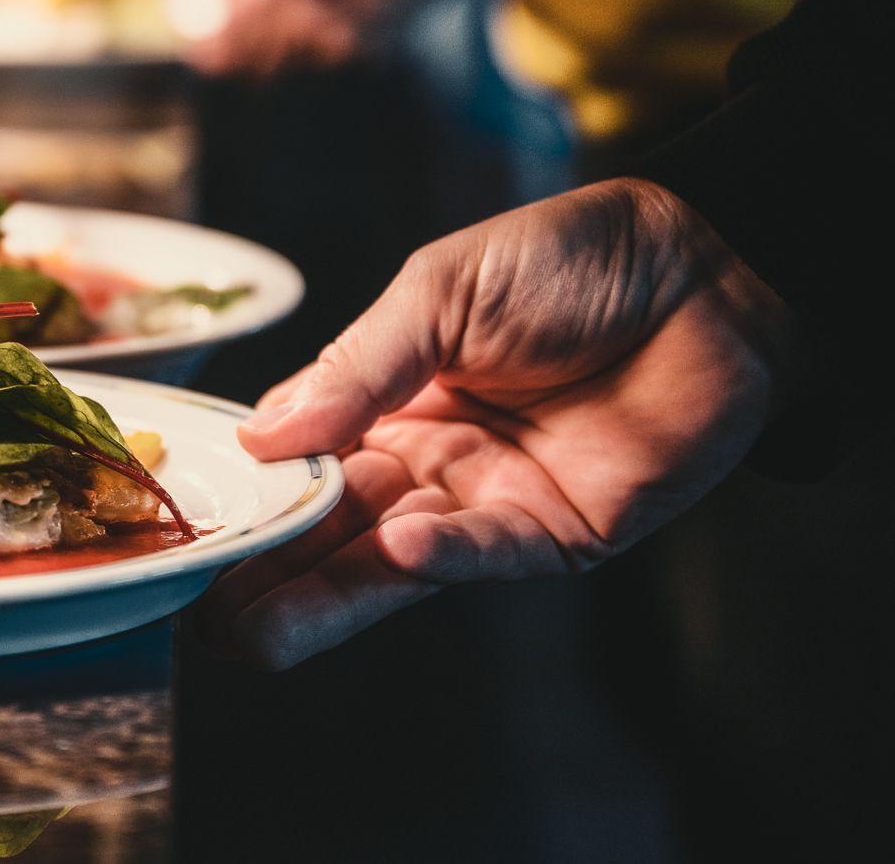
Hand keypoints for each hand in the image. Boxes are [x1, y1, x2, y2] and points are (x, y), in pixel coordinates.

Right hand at [198, 179, 796, 669]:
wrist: (706, 269)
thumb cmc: (572, 261)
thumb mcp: (442, 290)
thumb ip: (359, 366)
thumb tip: (264, 435)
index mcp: (392, 399)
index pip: (304, 461)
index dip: (250, 496)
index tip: (188, 531)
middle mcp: (433, 460)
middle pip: (336, 528)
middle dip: (269, 573)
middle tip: (200, 616)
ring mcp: (492, 501)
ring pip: (393, 562)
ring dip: (328, 598)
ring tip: (255, 634)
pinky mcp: (561, 532)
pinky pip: (489, 553)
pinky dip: (447, 556)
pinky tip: (397, 551)